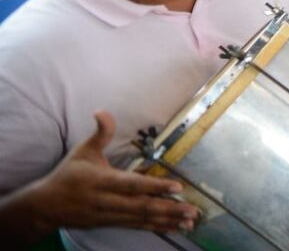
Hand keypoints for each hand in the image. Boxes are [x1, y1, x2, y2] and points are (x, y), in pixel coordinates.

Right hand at [21, 112, 199, 233]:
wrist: (45, 206)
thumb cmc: (68, 175)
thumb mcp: (82, 151)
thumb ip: (100, 133)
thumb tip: (102, 111)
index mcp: (101, 181)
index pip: (131, 184)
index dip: (154, 186)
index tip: (177, 187)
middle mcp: (106, 201)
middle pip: (140, 205)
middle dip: (168, 208)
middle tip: (192, 209)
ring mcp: (109, 215)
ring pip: (141, 218)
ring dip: (167, 220)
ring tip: (190, 221)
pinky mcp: (110, 224)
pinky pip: (136, 226)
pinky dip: (156, 227)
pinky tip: (174, 228)